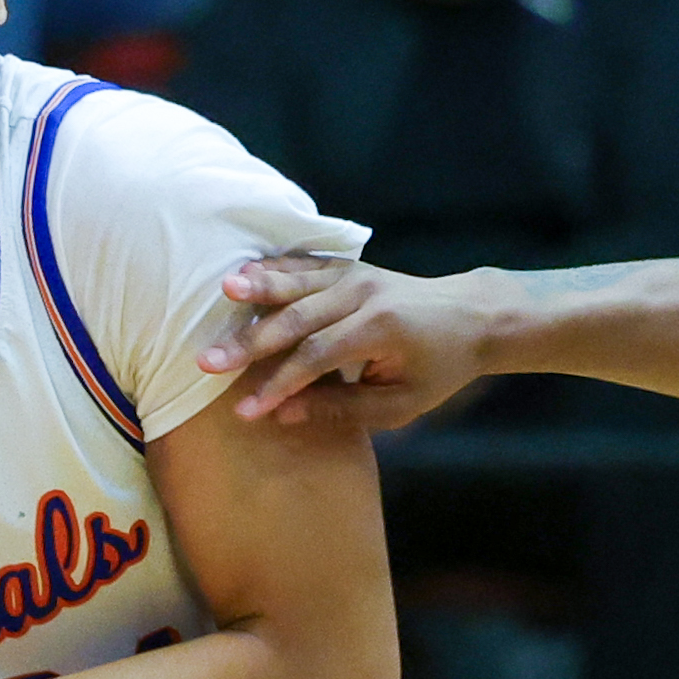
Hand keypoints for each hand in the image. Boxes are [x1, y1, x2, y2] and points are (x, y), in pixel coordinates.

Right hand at [200, 256, 493, 430]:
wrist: (471, 316)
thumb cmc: (437, 368)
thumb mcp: (401, 403)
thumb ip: (343, 408)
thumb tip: (284, 414)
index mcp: (381, 329)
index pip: (317, 357)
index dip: (279, 385)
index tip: (246, 411)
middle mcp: (365, 294)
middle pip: (297, 317)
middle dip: (250, 343)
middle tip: (207, 362)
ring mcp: (357, 274)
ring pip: (298, 282)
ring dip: (258, 289)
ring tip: (221, 290)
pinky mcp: (350, 267)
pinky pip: (306, 264)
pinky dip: (274, 268)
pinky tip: (243, 271)